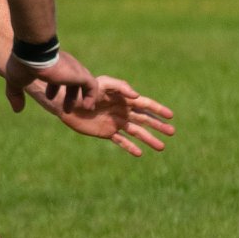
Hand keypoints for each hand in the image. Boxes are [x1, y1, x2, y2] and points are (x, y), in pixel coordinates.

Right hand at [5, 49, 96, 113]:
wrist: (33, 53)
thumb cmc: (23, 64)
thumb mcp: (15, 81)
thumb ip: (15, 95)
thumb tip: (17, 110)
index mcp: (50, 63)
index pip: (56, 74)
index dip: (53, 87)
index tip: (50, 97)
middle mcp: (65, 64)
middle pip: (72, 79)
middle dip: (70, 95)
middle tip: (67, 109)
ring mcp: (74, 69)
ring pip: (83, 82)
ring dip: (82, 96)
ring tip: (83, 109)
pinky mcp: (80, 74)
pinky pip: (92, 86)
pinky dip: (91, 97)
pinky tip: (87, 107)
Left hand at [33, 75, 174, 156]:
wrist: (66, 102)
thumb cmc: (84, 89)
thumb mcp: (102, 84)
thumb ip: (121, 87)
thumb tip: (137, 96)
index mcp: (124, 99)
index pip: (145, 105)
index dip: (158, 110)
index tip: (170, 116)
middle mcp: (123, 111)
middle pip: (145, 120)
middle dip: (158, 126)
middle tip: (172, 132)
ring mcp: (116, 122)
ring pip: (136, 133)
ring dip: (149, 139)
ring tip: (161, 147)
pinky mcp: (106, 132)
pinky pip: (121, 141)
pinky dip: (130, 147)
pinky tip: (139, 153)